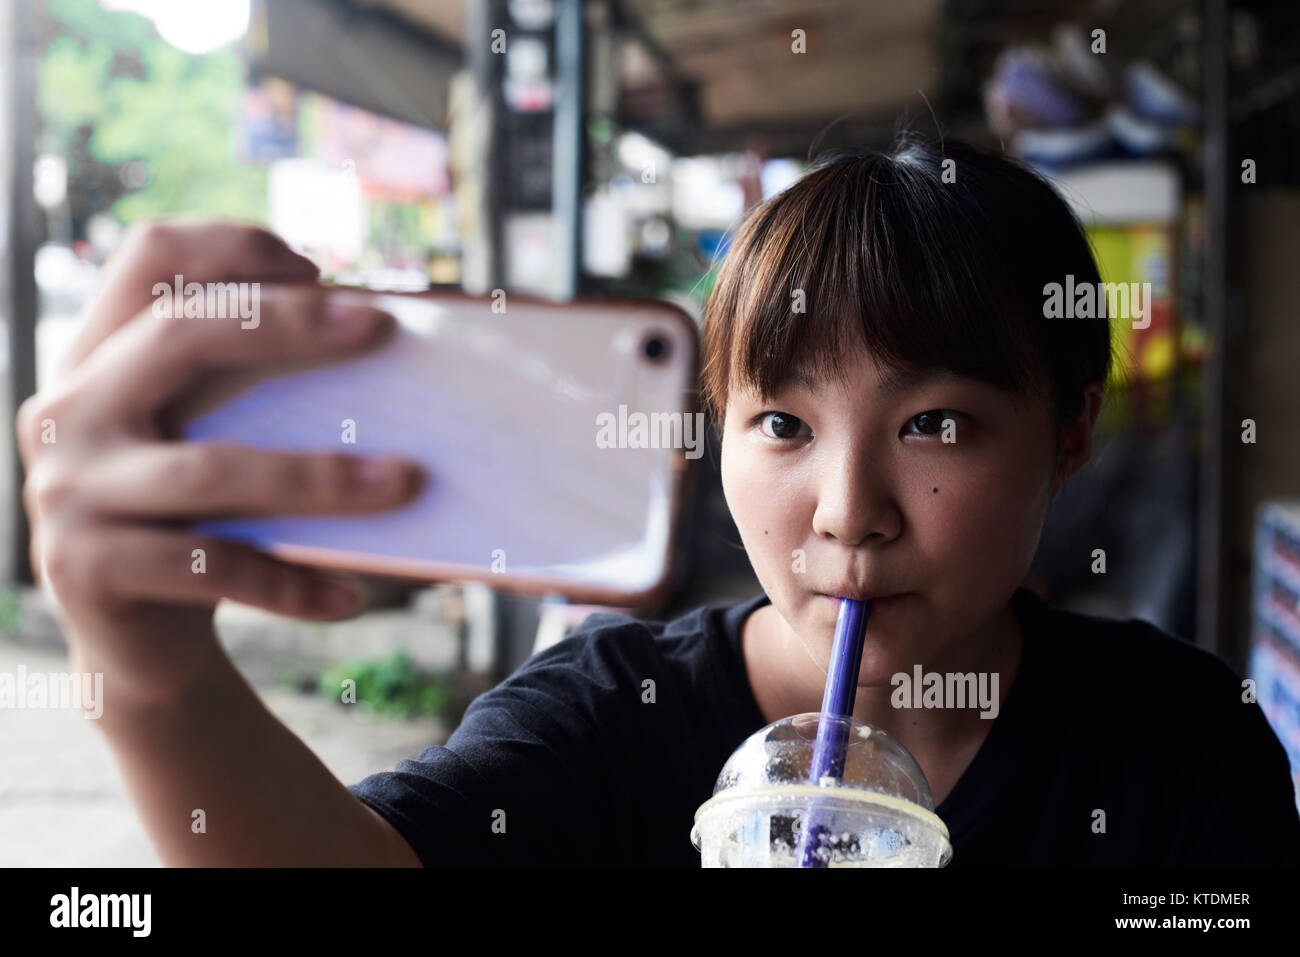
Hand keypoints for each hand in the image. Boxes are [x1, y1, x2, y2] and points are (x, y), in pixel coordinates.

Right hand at [15, 220, 422, 709]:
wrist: (139, 644)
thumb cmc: (203, 520)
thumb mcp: (214, 439)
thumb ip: (260, 388)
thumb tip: (384, 337)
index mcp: (98, 356)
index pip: (149, 257)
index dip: (233, 247)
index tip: (321, 271)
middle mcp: (67, 409)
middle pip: (178, 335)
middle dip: (287, 323)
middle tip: (381, 327)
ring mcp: (65, 489)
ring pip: (210, 469)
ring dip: (319, 476)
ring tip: (405, 480)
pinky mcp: (84, 567)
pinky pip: (209, 567)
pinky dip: (289, 585)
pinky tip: (348, 599)